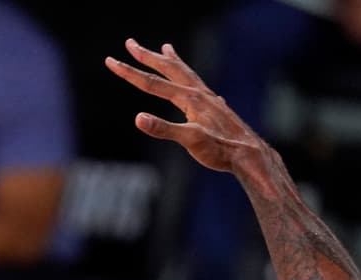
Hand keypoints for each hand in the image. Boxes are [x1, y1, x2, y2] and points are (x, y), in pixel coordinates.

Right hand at [105, 38, 264, 173]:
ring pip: (186, 73)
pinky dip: (189, 77)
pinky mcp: (216, 108)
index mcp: (190, 98)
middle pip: (169, 69)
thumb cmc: (220, 150)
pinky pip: (198, 85)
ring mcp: (209, 99)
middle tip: (130, 43)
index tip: (110, 61)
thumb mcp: (190, 141)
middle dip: (147, 56)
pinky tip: (194, 85)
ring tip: (165, 47)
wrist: (250, 155)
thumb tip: (138, 118)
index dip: (129, 73)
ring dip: (172, 60)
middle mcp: (199, 93)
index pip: (152, 83)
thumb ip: (163, 129)